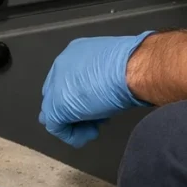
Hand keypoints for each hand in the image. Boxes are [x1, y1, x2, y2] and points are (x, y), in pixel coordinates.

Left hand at [39, 32, 153, 147]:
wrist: (131, 70)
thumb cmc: (131, 65)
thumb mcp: (117, 66)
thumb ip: (104, 76)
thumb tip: (107, 89)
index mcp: (75, 51)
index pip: (70, 78)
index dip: (84, 95)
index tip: (102, 104)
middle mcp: (61, 64)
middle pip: (61, 94)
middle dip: (78, 109)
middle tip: (99, 117)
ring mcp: (55, 85)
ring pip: (56, 110)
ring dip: (76, 123)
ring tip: (97, 126)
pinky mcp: (56, 106)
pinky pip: (56, 126)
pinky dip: (73, 135)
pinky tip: (90, 133)